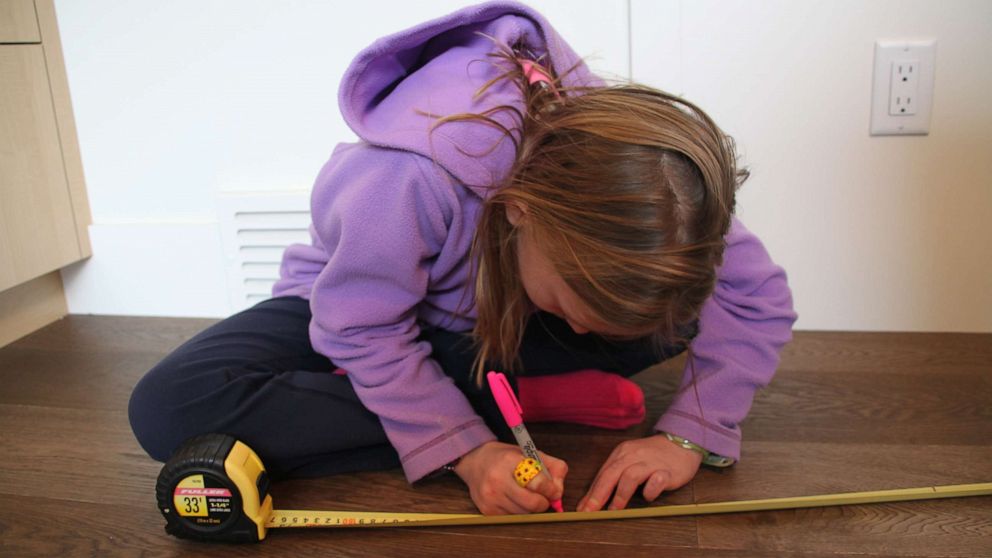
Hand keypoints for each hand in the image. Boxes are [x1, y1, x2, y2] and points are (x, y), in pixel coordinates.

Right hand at [454, 441, 566, 514]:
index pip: (538, 483)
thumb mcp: (530, 453)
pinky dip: (518, 512)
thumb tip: (559, 490)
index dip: (551, 489)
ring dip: (531, 508)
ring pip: (525, 514)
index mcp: (510, 461)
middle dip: (543, 502)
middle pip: (533, 504)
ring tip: (525, 495)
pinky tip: (513, 500)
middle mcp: (498, 480)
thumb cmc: (505, 458)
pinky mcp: (487, 510)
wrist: (475, 462)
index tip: (554, 490)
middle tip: (542, 496)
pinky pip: (513, 519)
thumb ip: (552, 467)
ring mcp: (491, 497)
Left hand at [577, 433, 701, 511]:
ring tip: (614, 510)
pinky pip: (656, 481)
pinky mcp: (667, 471)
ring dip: (620, 495)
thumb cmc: (652, 456)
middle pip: (611, 474)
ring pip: (630, 476)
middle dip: (599, 494)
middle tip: (591, 512)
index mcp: (621, 453)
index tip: (582, 510)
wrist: (681, 442)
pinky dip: (650, 490)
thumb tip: (591, 501)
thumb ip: (613, 478)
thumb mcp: (629, 461)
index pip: (602, 474)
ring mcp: (650, 462)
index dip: (591, 493)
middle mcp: (633, 455)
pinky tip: (647, 497)